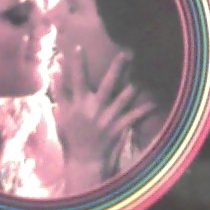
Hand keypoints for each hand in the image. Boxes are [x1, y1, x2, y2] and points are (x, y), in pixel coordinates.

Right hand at [54, 49, 155, 188]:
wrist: (83, 161)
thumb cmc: (72, 136)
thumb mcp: (61, 115)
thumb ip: (59, 93)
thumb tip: (54, 72)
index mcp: (77, 105)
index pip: (75, 80)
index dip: (75, 64)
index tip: (77, 47)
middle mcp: (92, 110)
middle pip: (106, 85)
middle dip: (116, 68)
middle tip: (125, 53)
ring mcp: (106, 119)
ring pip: (123, 99)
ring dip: (133, 87)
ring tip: (142, 75)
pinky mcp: (117, 129)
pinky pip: (133, 117)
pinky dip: (144, 110)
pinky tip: (154, 102)